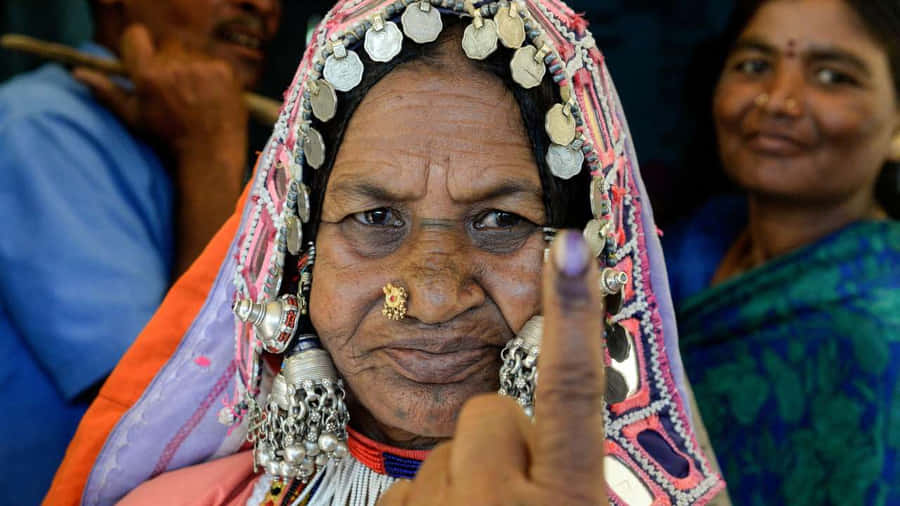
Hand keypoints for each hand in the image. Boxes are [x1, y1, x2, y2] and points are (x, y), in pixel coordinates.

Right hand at [74, 24, 248, 273]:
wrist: (210, 156)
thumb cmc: (167, 140)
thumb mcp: (133, 118)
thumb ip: (107, 92)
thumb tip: (78, 73)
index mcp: (148, 76)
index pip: (135, 36)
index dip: (138, 48)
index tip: (145, 62)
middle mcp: (174, 67)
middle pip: (165, 46)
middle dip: (167, 63)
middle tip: (175, 91)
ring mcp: (202, 67)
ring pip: (189, 53)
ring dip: (190, 69)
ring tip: (194, 97)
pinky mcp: (223, 71)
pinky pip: (211, 61)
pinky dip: (211, 75)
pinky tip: (211, 97)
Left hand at [379, 231, 608, 505]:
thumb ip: (567, 462)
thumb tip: (560, 418)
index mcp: (564, 499)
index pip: (572, 389)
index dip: (572, 315)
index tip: (571, 249)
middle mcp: (501, 500)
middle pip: (489, 413)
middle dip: (500, 440)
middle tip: (513, 491)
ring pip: (444, 452)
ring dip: (462, 481)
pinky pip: (408, 489)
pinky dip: (425, 505)